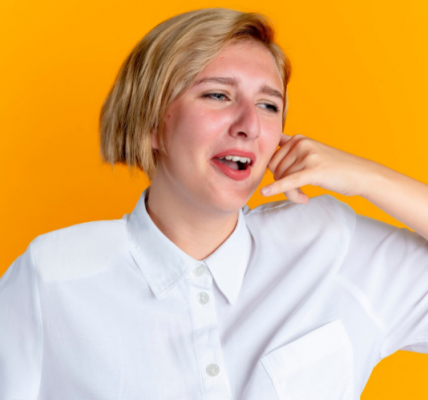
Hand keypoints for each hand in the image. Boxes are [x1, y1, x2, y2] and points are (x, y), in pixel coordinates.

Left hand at [260, 133, 377, 202]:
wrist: (361, 174)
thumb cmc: (334, 166)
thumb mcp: (310, 152)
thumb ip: (291, 150)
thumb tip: (270, 152)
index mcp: (297, 138)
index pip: (271, 159)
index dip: (276, 174)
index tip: (286, 182)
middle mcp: (301, 143)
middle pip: (275, 170)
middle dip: (283, 185)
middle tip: (298, 193)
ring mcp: (307, 155)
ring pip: (283, 180)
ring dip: (292, 193)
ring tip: (304, 196)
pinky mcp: (314, 170)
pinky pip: (289, 181)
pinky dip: (277, 188)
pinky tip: (265, 193)